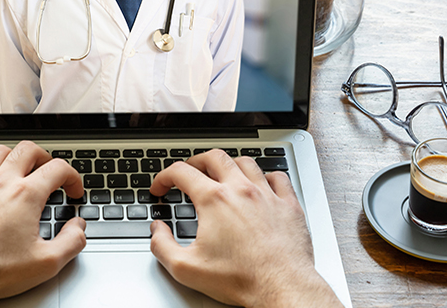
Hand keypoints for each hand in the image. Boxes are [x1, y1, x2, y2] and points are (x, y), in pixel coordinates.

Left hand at [0, 142, 85, 306]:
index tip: (73, 191)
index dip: (73, 177)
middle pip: (28, 150)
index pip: (58, 169)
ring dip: (14, 157)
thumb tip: (78, 227)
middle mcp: (0, 183)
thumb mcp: (46, 264)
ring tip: (21, 170)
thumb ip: (71, 242)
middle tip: (50, 173)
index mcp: (25, 196)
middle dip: (46, 158)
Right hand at [149, 150, 341, 307]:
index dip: (163, 177)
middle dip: (195, 162)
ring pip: (245, 162)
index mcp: (214, 200)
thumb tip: (157, 230)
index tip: (161, 188)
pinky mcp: (288, 205)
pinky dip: (265, 176)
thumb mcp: (186, 268)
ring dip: (229, 164)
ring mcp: (267, 195)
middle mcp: (241, 190)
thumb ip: (162, 246)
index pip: (181, 172)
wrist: (282, 288)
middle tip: (188, 173)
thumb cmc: (241, 279)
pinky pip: (278, 177)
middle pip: (214, 157)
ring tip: (221, 174)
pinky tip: (261, 184)